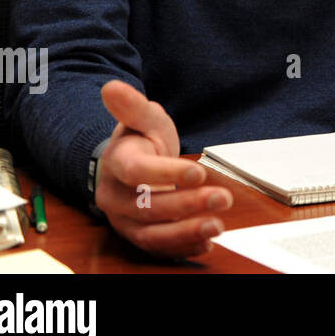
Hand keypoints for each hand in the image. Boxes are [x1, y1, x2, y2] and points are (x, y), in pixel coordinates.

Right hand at [94, 80, 231, 258]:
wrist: (132, 165)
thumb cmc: (141, 141)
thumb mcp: (144, 119)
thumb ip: (133, 107)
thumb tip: (112, 86)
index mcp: (116, 164)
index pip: (136, 171)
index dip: (165, 172)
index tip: (197, 171)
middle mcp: (115, 197)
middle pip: (146, 207)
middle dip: (186, 205)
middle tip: (222, 198)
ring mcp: (125, 221)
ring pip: (150, 234)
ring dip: (185, 232)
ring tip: (216, 225)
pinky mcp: (139, 236)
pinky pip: (157, 248)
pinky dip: (182, 247)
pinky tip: (207, 241)